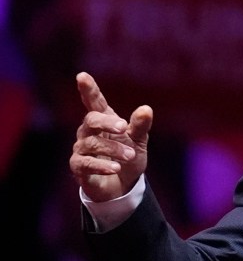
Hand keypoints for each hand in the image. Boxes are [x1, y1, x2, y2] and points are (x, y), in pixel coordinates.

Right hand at [70, 72, 152, 201]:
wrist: (123, 185)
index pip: (94, 102)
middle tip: (123, 127)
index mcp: (104, 120)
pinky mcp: (78, 167)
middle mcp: (88, 132)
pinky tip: (116, 168)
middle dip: (106, 122)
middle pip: (91, 120)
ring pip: (92, 144)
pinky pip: (85, 163)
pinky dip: (102, 165)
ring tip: (130, 156)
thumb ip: (140, 125)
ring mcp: (81, 149)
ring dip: (113, 150)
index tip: (82, 76)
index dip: (88, 89)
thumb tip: (146, 108)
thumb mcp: (139, 140)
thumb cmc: (128, 156)